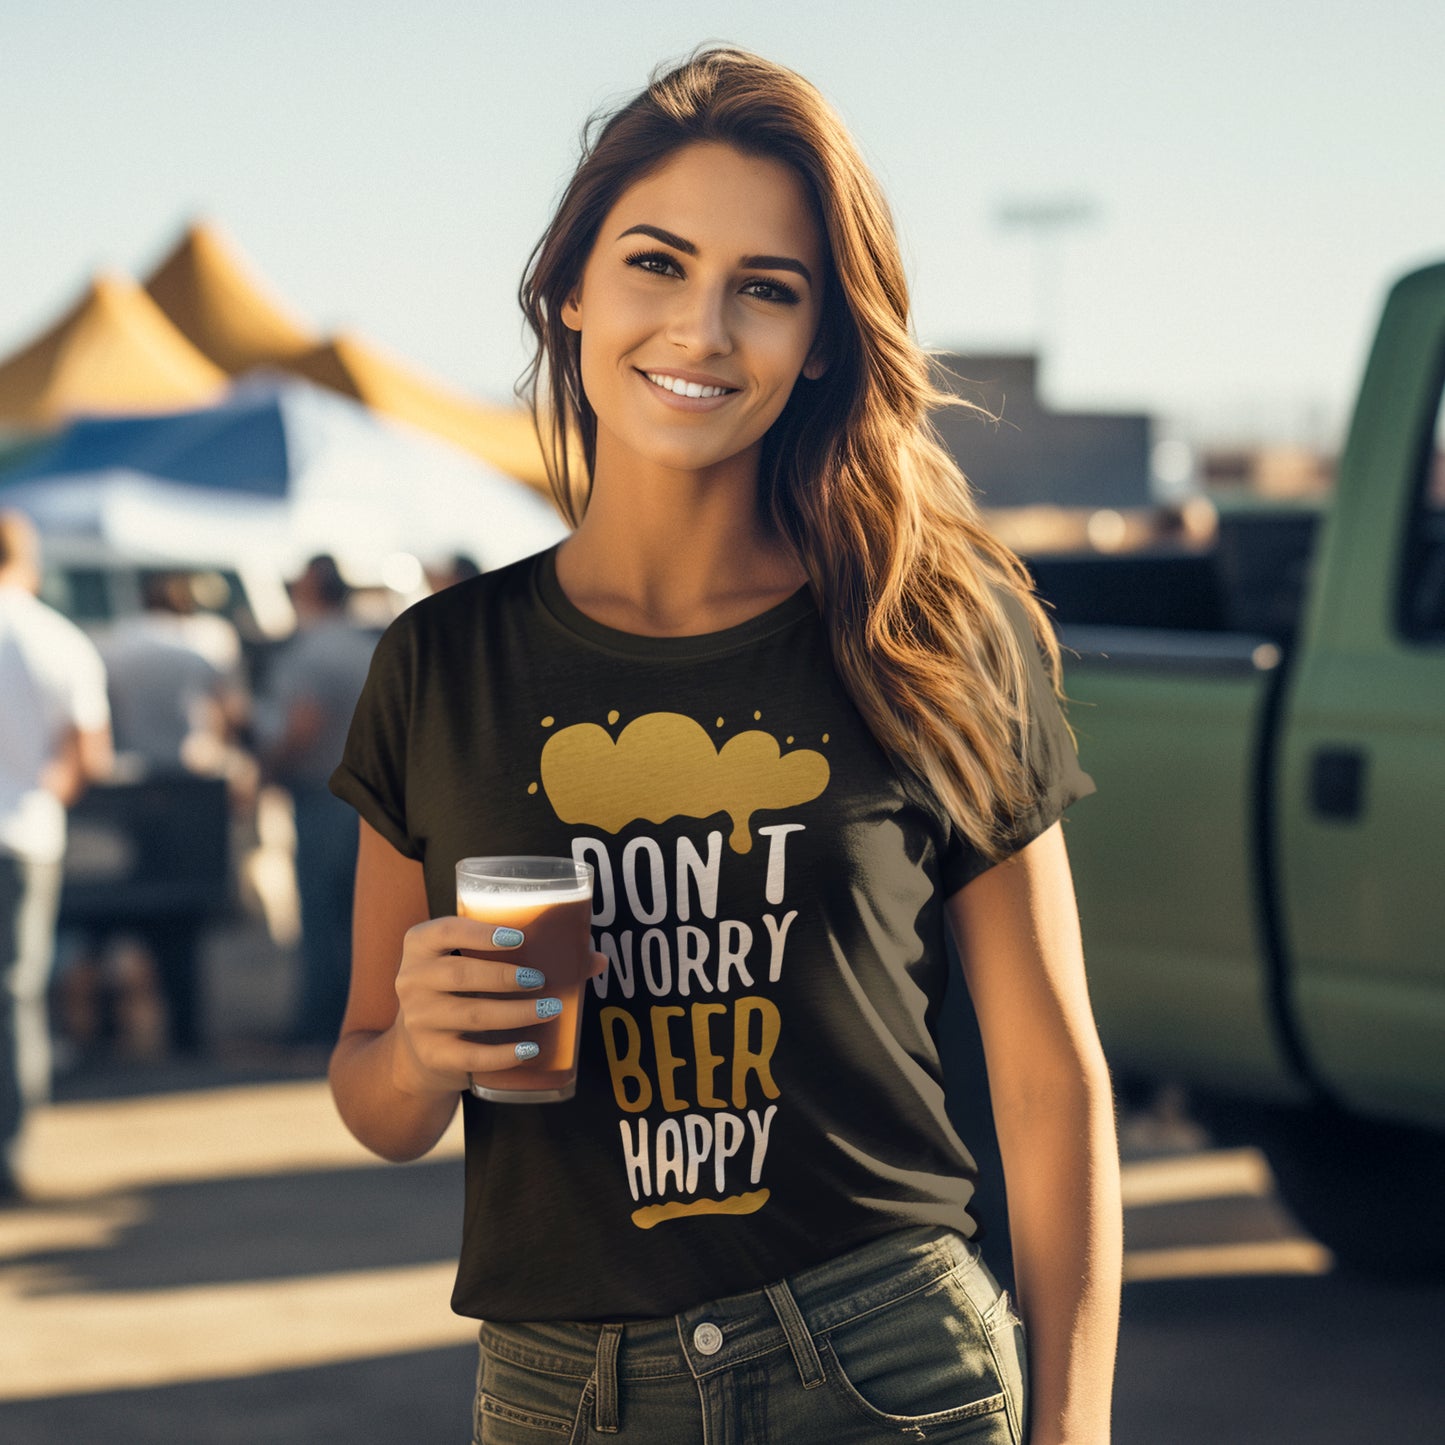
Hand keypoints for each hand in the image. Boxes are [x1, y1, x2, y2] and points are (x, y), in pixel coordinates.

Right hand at [390, 916, 604, 1096]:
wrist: (419, 1048)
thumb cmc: (461, 990)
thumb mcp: (474, 965)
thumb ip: (527, 953)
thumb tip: (596, 959)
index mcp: (421, 945)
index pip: (445, 930)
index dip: (480, 932)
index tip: (518, 937)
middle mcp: (411, 980)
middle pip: (460, 973)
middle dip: (505, 976)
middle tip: (541, 979)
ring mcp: (419, 1020)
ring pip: (472, 1014)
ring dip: (515, 1012)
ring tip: (549, 1008)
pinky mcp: (432, 1055)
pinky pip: (471, 1055)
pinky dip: (504, 1054)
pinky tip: (530, 1049)